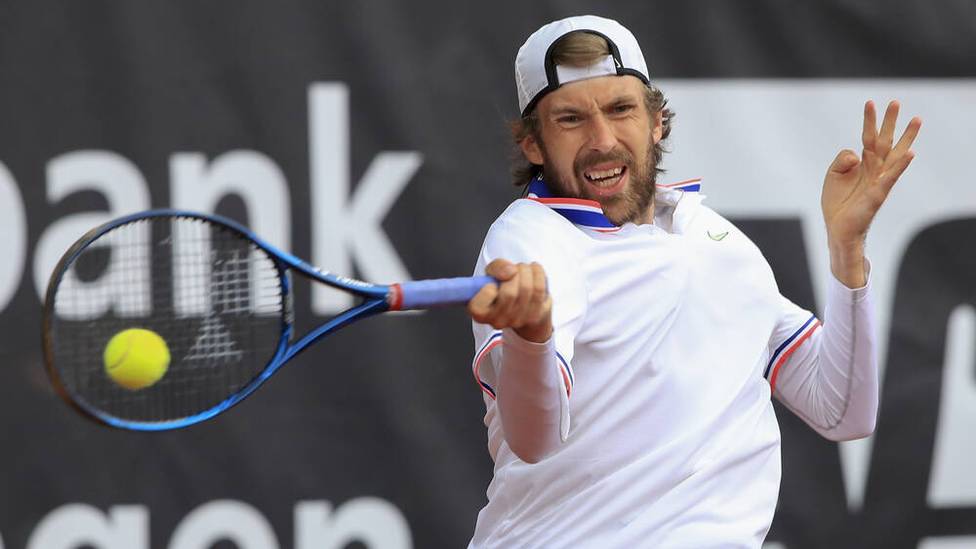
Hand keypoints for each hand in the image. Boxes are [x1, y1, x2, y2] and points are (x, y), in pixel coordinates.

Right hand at [467, 259, 551, 342]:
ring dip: (526, 271)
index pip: (482, 302)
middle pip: (509, 293)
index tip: (492, 284)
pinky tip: (534, 270)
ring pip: (526, 289)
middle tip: (513, 270)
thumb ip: (496, 267)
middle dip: (513, 273)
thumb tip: (510, 271)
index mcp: (479, 312)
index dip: (488, 288)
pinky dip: (538, 273)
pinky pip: (539, 290)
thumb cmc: (502, 287)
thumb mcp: (491, 273)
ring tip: (523, 269)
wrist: (522, 301)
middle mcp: (497, 321)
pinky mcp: (535, 317)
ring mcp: (517, 322)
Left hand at [821, 100, 920, 285]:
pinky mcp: (878, 193)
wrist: (838, 228)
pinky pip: (892, 176)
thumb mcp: (833, 175)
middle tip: (895, 101)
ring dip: (905, 137)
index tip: (870, 102)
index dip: (869, 121)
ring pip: (894, 154)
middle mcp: (874, 169)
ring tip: (916, 119)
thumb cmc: (838, 203)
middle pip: (885, 140)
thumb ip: (842, 159)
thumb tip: (856, 153)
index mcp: (864, 164)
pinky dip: (901, 164)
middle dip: (890, 122)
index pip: (868, 137)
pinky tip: (910, 152)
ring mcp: (879, 180)